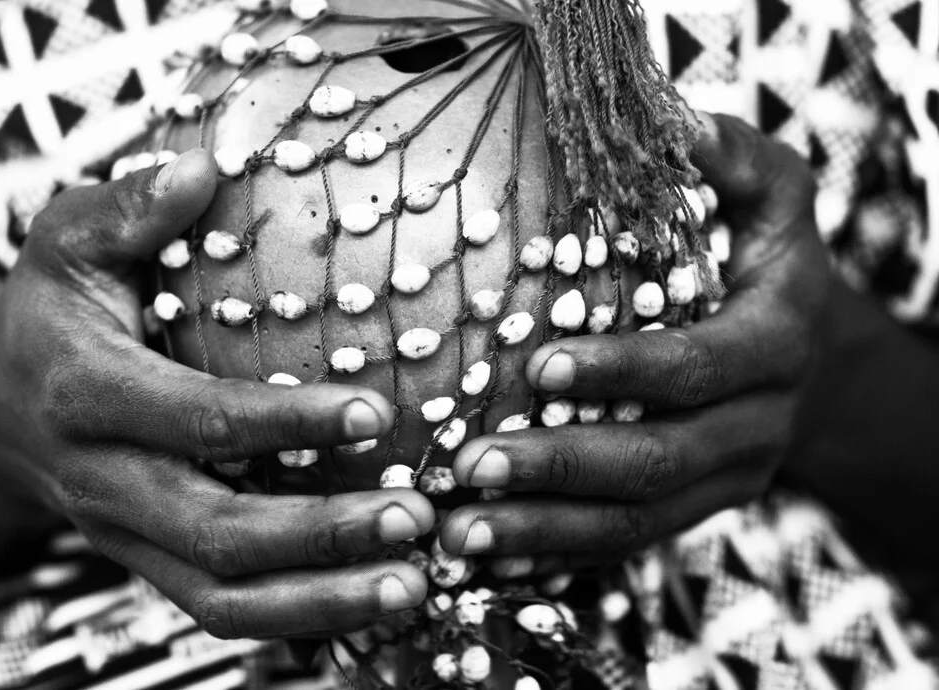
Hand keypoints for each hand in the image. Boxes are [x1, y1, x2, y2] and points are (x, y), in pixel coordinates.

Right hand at [0, 150, 431, 636]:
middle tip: (417, 518)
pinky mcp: (152, 564)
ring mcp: (128, 538)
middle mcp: (107, 483)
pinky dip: (301, 617)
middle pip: (216, 533)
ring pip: (223, 598)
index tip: (375, 410)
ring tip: (412, 583)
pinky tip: (371, 598)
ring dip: (322, 601)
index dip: (285, 421)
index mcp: (88, 396)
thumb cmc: (50, 315)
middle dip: (321, 535)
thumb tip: (203, 167)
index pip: (196, 419)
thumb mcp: (65, 245)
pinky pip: (225, 611)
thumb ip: (125, 209)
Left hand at [438, 114, 828, 563]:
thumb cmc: (772, 262)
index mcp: (775, 344)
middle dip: (562, 468)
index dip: (625, 370)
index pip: (697, 367)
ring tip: (460, 532)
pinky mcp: (699, 509)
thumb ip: (732, 160)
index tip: (539, 365)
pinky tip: (493, 555)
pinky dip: (561, 550)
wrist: (819, 359)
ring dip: (546, 529)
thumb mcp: (774, 198)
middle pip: (657, 461)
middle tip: (471, 467)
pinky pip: (631, 544)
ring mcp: (728, 480)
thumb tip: (673, 120)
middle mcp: (757, 425)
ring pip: (638, 521)